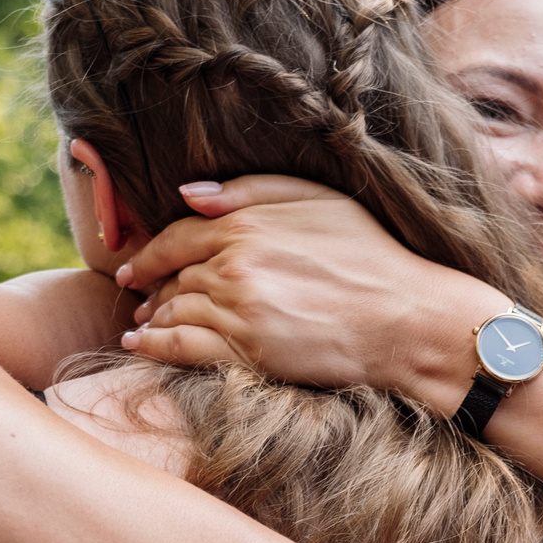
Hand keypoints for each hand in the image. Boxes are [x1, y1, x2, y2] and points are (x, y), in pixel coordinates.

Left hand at [115, 176, 500, 409]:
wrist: (406, 318)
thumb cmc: (372, 256)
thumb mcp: (320, 201)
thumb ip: (250, 191)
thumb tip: (189, 194)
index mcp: (247, 224)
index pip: (179, 236)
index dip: (151, 252)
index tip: (136, 264)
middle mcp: (235, 265)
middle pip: (174, 276)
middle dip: (153, 288)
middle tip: (141, 298)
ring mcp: (239, 310)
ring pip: (174, 310)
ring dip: (152, 317)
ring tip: (143, 324)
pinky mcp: (247, 351)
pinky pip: (182, 346)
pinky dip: (154, 346)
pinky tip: (141, 346)